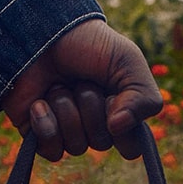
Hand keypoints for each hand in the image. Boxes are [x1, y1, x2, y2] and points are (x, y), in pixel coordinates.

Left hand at [2, 19, 162, 160]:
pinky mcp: (40, 135)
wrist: (43, 32)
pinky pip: (51, 151)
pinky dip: (45, 124)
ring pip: (76, 146)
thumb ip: (143, 98)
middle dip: (90, 106)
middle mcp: (95, 127)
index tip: (113, 97)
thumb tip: (117, 128)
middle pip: (101, 143)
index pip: (130, 147)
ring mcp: (67, 133)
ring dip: (66, 109)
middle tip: (82, 80)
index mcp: (120, 114)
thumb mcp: (129, 63)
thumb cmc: (90, 45)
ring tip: (59, 85)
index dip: (123, 127)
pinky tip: (40, 103)